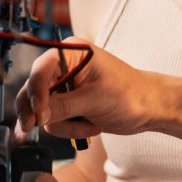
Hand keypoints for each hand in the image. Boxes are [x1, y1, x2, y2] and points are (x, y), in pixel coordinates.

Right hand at [14, 37, 167, 141]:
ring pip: (41, 110)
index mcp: (72, 53)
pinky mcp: (67, 104)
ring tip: (89, 124)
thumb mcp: (96, 99)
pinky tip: (91, 126)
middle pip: (33, 90)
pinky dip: (69, 128)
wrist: (149, 108)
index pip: (42, 68)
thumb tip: (37, 115)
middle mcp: (64, 67)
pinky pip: (53, 120)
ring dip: (63, 124)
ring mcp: (65, 87)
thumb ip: (64, 106)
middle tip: (32, 129)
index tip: (37, 113)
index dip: (35, 91)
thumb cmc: (131, 94)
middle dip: (39, 112)